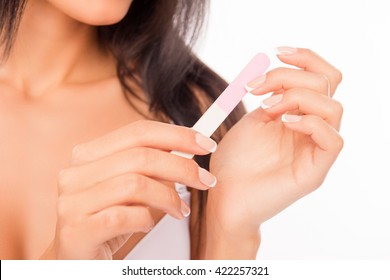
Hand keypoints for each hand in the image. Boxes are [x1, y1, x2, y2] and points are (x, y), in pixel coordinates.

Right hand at [47, 120, 216, 258]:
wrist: (77, 258)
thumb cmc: (109, 220)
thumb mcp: (130, 188)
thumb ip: (150, 166)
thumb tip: (189, 149)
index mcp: (89, 155)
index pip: (138, 132)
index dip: (176, 135)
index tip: (205, 143)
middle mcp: (76, 173)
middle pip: (141, 156)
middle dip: (182, 167)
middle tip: (206, 180)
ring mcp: (72, 201)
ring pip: (135, 184)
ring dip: (168, 197)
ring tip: (180, 210)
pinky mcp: (77, 229)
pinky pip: (125, 216)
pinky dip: (147, 219)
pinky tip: (150, 224)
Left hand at [207, 48, 342, 252]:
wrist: (224, 196)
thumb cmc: (235, 161)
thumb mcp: (251, 120)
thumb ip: (270, 97)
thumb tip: (278, 76)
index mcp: (299, 116)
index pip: (322, 78)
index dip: (306, 58)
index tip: (276, 52)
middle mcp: (312, 130)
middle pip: (328, 85)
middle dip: (288, 76)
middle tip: (256, 88)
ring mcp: (315, 151)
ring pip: (333, 108)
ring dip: (296, 97)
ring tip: (266, 109)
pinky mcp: (314, 171)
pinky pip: (333, 140)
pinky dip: (310, 122)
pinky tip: (283, 122)